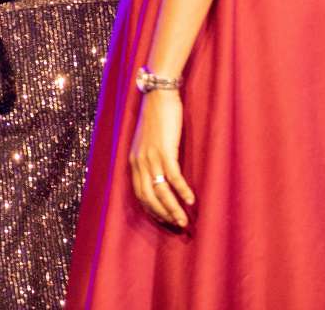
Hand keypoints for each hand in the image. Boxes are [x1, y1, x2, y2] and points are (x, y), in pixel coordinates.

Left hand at [129, 90, 194, 227]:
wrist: (158, 97)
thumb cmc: (156, 120)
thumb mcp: (148, 143)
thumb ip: (151, 160)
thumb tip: (160, 176)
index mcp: (134, 162)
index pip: (139, 194)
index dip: (152, 210)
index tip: (164, 220)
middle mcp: (139, 162)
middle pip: (149, 197)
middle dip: (163, 214)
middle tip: (177, 226)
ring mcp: (151, 157)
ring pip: (160, 190)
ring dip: (173, 208)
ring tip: (184, 221)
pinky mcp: (164, 150)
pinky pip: (173, 176)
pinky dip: (181, 190)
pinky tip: (191, 200)